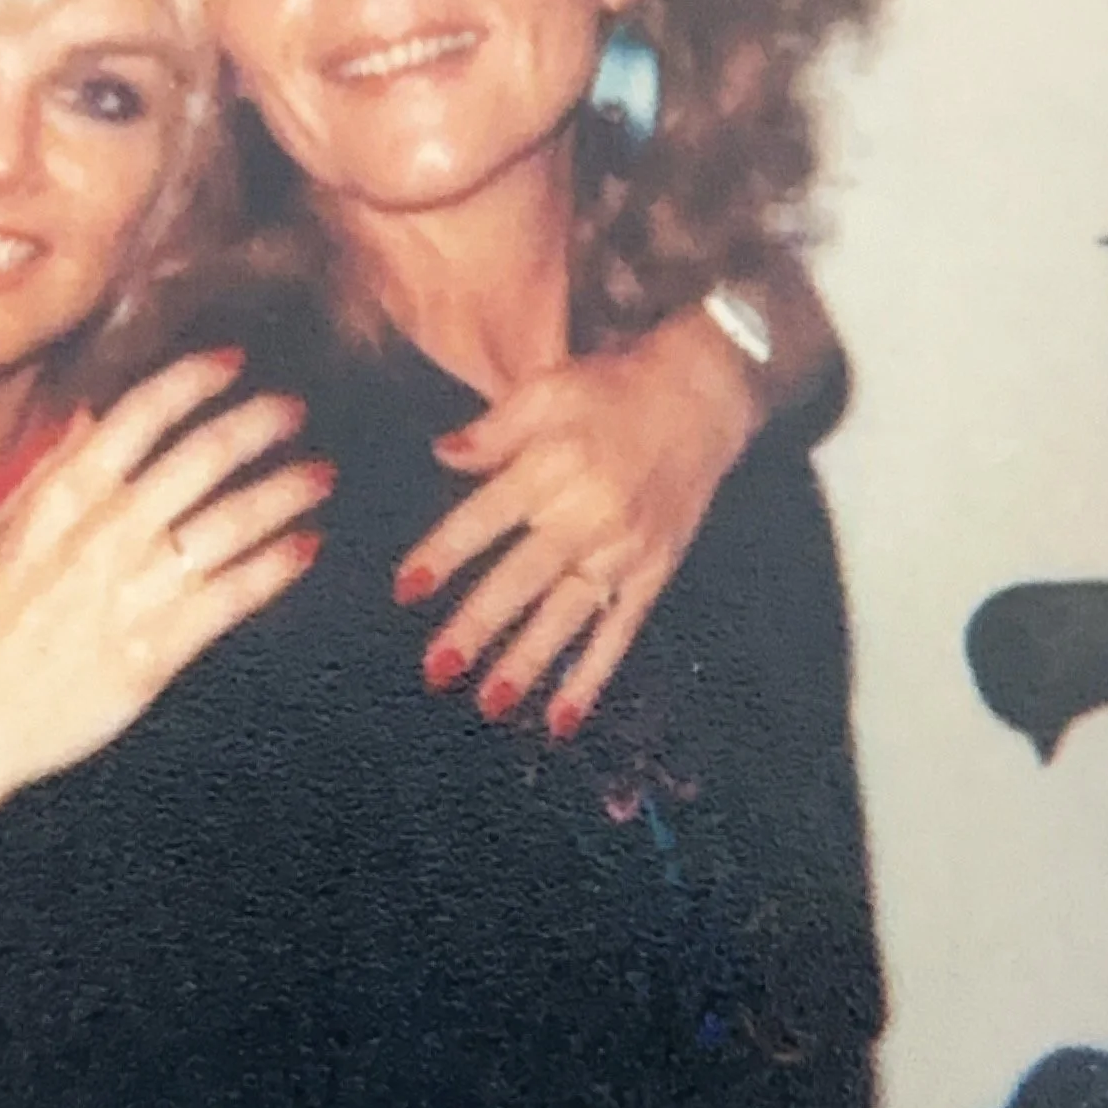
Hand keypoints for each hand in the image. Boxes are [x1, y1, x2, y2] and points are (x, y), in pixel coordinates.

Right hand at [0, 350, 327, 817]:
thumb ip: (46, 473)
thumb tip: (93, 420)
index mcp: (61, 496)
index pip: (139, 414)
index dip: (192, 380)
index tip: (230, 361)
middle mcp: (105, 531)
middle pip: (201, 457)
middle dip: (257, 424)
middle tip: (293, 408)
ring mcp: (136, 588)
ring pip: (231, 521)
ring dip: (285, 490)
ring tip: (321, 474)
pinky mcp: (158, 647)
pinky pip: (234, 594)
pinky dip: (277, 566)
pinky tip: (307, 547)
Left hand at [392, 317, 757, 736]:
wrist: (702, 399)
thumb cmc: (612, 389)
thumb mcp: (548, 387)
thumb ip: (493, 428)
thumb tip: (441, 454)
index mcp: (553, 466)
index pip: (486, 517)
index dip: (444, 554)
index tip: (405, 589)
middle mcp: (589, 514)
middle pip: (524, 577)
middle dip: (478, 626)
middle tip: (435, 669)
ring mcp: (625, 550)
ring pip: (568, 615)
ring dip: (528, 662)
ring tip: (488, 703)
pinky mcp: (654, 572)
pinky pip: (619, 632)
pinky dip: (592, 678)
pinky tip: (560, 719)